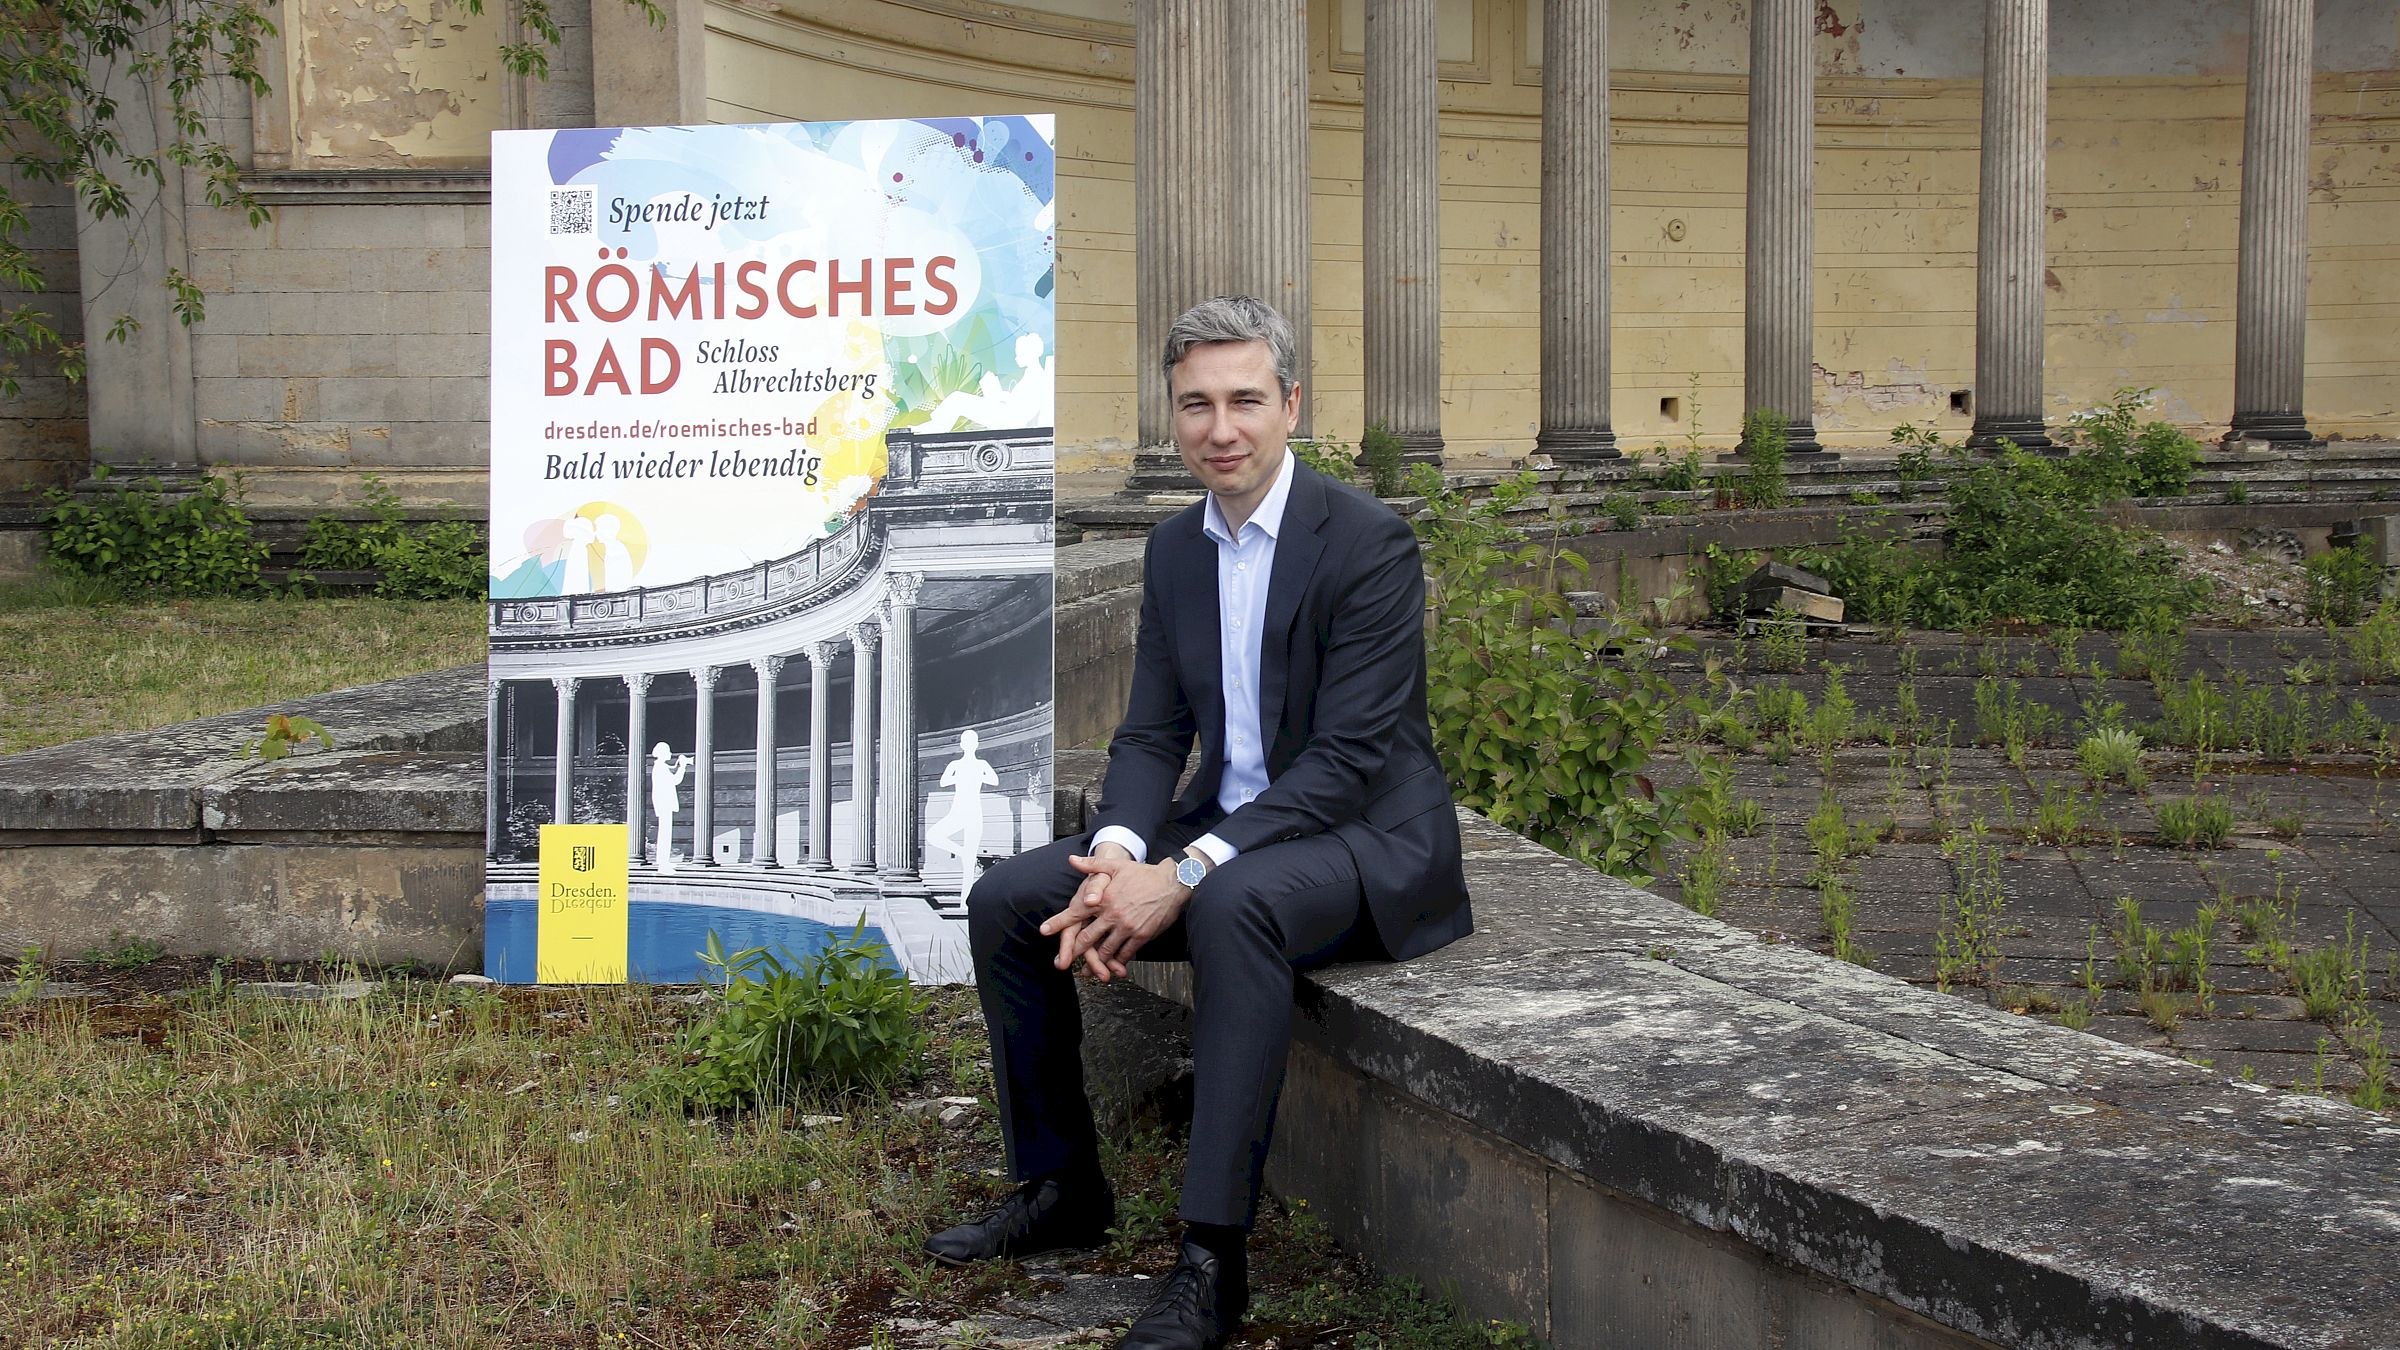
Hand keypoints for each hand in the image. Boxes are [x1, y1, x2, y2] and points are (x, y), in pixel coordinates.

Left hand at [1056, 854, 1193, 981]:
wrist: (1172, 882)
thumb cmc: (1143, 874)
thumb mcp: (1116, 865)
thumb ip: (1092, 865)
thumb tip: (1072, 860)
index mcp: (1104, 898)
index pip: (1076, 912)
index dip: (1058, 922)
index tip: (1044, 931)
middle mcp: (1113, 914)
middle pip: (1087, 937)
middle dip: (1073, 951)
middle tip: (1062, 961)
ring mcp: (1127, 927)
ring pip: (1106, 949)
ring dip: (1095, 961)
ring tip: (1087, 969)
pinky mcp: (1141, 936)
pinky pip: (1126, 953)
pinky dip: (1117, 961)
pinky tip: (1113, 966)